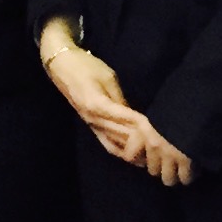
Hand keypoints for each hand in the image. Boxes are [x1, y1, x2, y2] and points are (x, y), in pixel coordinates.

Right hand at [44, 39, 149, 159]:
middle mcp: (93, 119)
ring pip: (114, 145)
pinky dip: (121, 150)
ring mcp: (90, 124)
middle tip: (161, 147)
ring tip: (150, 156)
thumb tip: (134, 117)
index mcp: (97, 105)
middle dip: (141, 141)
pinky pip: (107, 143)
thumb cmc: (85, 66)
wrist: (61, 66)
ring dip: (132, 151)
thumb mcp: (108, 77)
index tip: (158, 129)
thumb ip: (120, 99)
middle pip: (121, 136)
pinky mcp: (90, 125)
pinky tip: (134, 155)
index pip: (125, 119)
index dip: (142, 125)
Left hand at [125, 111, 194, 187]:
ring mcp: (169, 155)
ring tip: (182, 171)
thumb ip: (152, 124)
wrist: (194, 104)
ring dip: (174, 176)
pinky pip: (185, 178)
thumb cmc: (177, 103)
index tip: (145, 160)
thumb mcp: (159, 110)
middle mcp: (154, 145)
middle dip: (161, 168)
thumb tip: (152, 135)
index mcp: (144, 130)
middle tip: (170, 165)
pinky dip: (190, 176)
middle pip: (152, 170)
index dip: (138, 160)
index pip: (130, 155)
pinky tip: (195, 169)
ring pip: (168, 179)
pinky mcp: (186, 161)